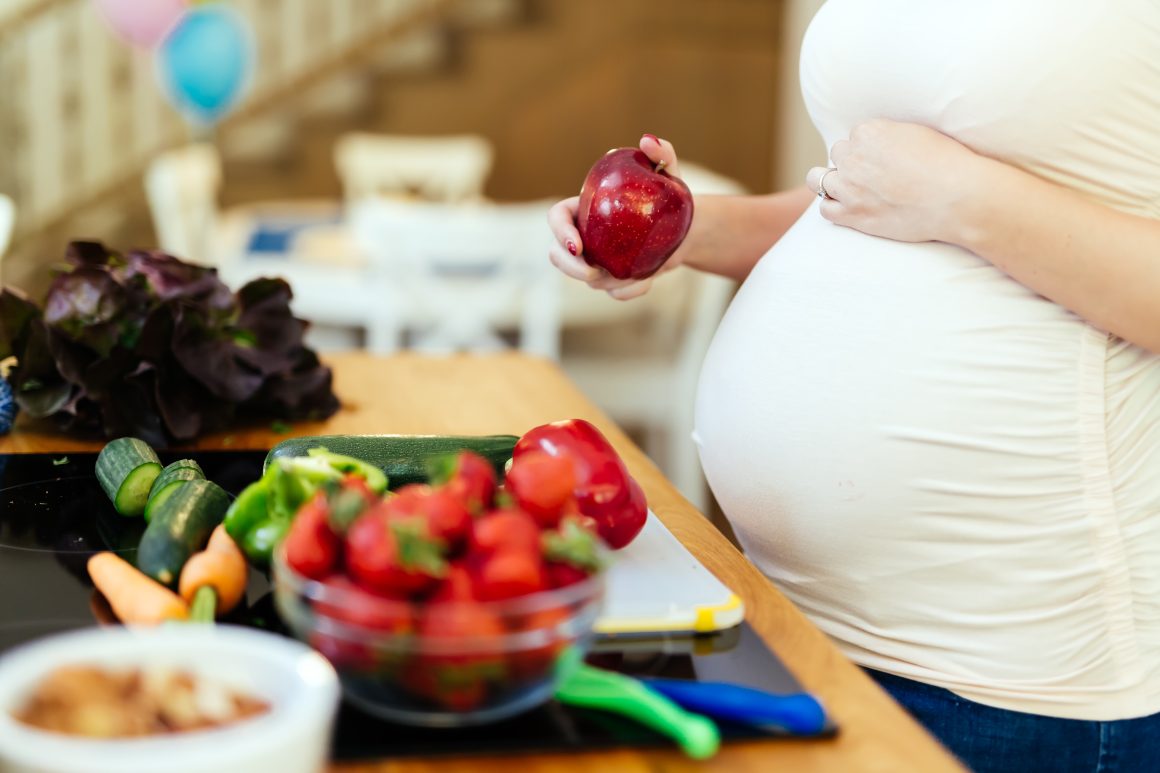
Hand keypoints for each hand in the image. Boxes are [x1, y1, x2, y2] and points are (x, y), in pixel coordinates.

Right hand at [547, 134, 685, 300]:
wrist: (687, 228)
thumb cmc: (669, 195)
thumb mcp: (669, 172)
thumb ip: (661, 153)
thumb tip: (648, 142)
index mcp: (584, 208)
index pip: (557, 218)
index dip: (559, 232)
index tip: (577, 245)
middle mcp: (584, 236)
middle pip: (557, 255)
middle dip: (568, 268)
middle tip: (592, 274)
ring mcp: (597, 260)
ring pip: (586, 278)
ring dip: (606, 281)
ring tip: (635, 273)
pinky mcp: (614, 279)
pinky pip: (614, 293)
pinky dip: (628, 291)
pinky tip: (647, 281)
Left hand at [806, 119, 984, 243]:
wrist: (956, 198)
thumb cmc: (946, 164)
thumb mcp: (916, 133)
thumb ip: (889, 135)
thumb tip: (881, 140)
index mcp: (869, 132)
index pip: (855, 136)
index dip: (868, 148)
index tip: (883, 159)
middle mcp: (853, 157)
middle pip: (838, 154)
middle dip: (851, 163)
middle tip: (872, 176)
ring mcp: (849, 187)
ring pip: (819, 179)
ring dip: (833, 183)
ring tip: (850, 190)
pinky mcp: (851, 214)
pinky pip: (824, 208)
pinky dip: (832, 207)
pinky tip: (847, 208)